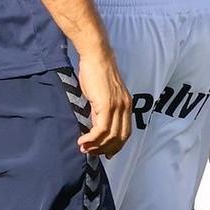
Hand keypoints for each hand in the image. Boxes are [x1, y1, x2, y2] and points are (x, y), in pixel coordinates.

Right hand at [71, 43, 132, 158]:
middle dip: (105, 149)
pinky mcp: (106, 106)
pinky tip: (82, 140)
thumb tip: (95, 124)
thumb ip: (101, 110)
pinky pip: (100, 130)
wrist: (96, 56)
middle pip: (119, 138)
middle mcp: (125, 107)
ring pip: (109, 136)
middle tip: (91, 153)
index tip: (105, 153)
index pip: (125, 132)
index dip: (116, 146)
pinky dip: (91, 138)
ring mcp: (117, 107)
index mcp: (127, 104)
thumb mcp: (101, 94)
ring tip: (83, 148)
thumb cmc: (96, 71)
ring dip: (95, 146)